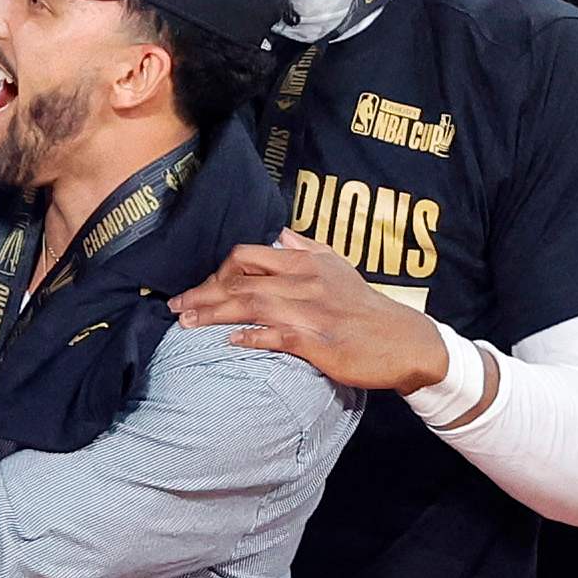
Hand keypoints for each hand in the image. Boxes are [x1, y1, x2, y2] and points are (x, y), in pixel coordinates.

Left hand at [178, 234, 455, 393]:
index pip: (248, 255)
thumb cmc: (365, 306)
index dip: (217, 270)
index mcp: (306, 262)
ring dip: (213, 313)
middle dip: (202, 292)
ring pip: (250, 305)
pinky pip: (274, 336)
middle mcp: (304, 282)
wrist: (402, 340)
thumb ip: (307, 248)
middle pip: (240, 280)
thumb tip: (281, 234)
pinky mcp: (317, 342)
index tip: (201, 286)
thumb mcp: (339, 266)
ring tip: (186, 322)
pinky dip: (249, 337)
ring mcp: (310, 312)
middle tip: (175, 306)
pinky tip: (228, 342)